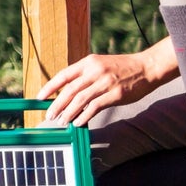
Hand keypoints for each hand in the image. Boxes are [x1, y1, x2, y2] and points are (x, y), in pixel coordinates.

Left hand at [39, 46, 176, 127]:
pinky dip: (84, 116)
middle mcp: (95, 71)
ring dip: (68, 112)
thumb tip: (67, 93)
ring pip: (80, 100)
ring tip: (61, 121)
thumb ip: (85, 76)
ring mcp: (105, 82)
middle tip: (49, 116)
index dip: (49, 87)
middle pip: (69, 90)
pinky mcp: (115, 94)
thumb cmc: (122, 68)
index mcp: (89, 62)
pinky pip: (95, 107)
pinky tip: (78, 122)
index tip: (39, 98)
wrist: (146, 67)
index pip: (63, 75)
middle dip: (57, 104)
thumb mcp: (101, 65)